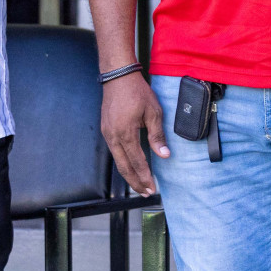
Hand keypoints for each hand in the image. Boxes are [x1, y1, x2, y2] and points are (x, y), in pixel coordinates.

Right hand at [100, 73, 168, 195]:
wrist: (118, 78)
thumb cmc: (138, 93)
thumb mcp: (154, 112)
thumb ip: (158, 136)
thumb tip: (164, 155)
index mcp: (126, 133)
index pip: (136, 161)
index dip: (145, 176)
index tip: (152, 187)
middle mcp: (113, 137)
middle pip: (123, 167)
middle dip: (135, 181)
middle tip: (146, 193)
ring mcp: (107, 134)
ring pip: (117, 161)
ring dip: (129, 174)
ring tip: (139, 184)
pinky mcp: (106, 131)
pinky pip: (115, 152)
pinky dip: (123, 162)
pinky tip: (130, 167)